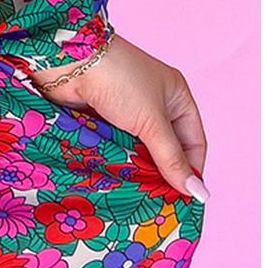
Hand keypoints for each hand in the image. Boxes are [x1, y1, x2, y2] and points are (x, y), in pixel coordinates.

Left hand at [33, 34, 207, 201]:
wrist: (69, 62)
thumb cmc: (118, 81)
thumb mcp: (151, 122)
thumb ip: (171, 158)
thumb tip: (197, 192)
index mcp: (176, 98)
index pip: (193, 142)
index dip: (191, 170)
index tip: (186, 200)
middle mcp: (154, 105)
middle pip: (165, 150)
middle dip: (163, 175)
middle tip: (161, 205)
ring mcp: (125, 114)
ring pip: (138, 152)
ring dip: (137, 172)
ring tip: (139, 200)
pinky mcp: (101, 122)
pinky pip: (114, 150)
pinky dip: (116, 164)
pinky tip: (117, 184)